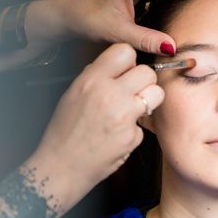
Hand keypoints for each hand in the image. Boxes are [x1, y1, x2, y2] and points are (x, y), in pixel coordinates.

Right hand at [24, 43, 163, 209]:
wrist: (61, 166)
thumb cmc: (64, 132)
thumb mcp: (73, 94)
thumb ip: (95, 76)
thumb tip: (116, 66)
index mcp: (91, 80)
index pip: (125, 51)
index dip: (129, 62)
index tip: (126, 72)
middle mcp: (109, 94)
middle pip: (147, 71)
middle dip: (142, 81)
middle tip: (132, 93)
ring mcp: (124, 116)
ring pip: (156, 93)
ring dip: (148, 100)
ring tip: (131, 110)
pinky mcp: (132, 136)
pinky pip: (146, 122)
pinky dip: (135, 128)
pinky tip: (119, 133)